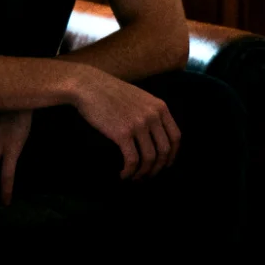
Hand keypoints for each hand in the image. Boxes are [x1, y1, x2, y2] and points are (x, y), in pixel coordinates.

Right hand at [65, 65, 181, 179]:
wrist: (89, 86)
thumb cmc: (111, 92)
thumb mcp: (140, 98)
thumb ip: (151, 113)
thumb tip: (155, 136)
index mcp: (160, 107)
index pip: (176, 136)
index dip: (172, 154)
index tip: (165, 164)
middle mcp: (153, 116)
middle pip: (165, 150)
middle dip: (158, 168)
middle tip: (148, 176)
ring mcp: (139, 125)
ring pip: (149, 158)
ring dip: (143, 173)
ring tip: (134, 178)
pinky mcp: (123, 133)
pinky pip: (132, 160)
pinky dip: (130, 171)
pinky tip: (123, 174)